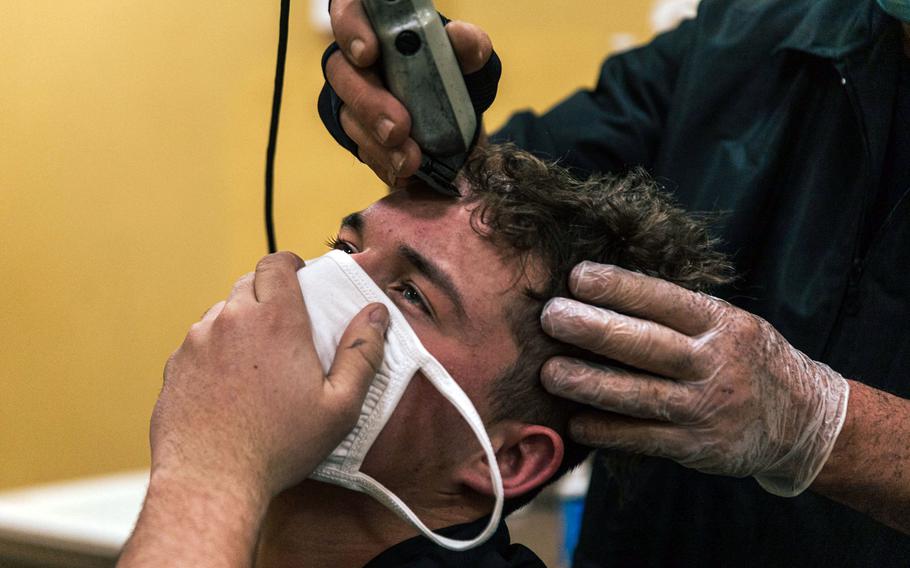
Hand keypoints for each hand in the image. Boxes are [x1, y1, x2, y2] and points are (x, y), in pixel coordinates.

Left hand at [151, 252, 389, 501]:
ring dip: (240, 323)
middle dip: (268, 293)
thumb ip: (362, 353)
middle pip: (248, 283)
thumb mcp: (340, 406)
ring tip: (258, 359)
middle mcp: (230, 320)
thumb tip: (376, 315)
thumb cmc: (278, 445)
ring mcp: (197, 342)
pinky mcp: (175, 366)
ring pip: (222, 313)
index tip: (299, 273)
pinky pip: (199, 344)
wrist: (210, 479)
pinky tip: (230, 384)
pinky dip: (216, 351)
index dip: (289, 263)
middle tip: (286, 323)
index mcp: (275, 320)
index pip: (276, 264)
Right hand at [326, 0, 492, 185]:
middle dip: (369, 103)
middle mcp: (356, 61)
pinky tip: (404, 172)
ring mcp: (352, 99)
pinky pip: (362, 150)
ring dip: (378, 143)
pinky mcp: (358, 135)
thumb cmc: (455, 78)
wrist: (458, 125)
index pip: (348, 12)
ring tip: (410, 160)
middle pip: (343, 73)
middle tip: (398, 128)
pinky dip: (385, 163)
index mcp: (377, 27)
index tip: (368, 54)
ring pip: (349, 118)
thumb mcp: (470, 62)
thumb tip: (459, 37)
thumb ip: (469, 46)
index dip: (351, 30)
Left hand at [540, 261, 849, 495]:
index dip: (619, 287)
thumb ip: (678, 313)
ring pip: (638, 395)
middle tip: (550, 317)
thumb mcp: (729, 323)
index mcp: (719, 322)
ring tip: (549, 373)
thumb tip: (606, 291)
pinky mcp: (697, 447)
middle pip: (645, 344)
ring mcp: (705, 407)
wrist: (804, 421)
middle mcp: (713, 362)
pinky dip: (607, 431)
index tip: (576, 277)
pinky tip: (575, 423)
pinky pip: (643, 439)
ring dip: (589, 383)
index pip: (663, 299)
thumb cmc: (748, 360)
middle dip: (593, 329)